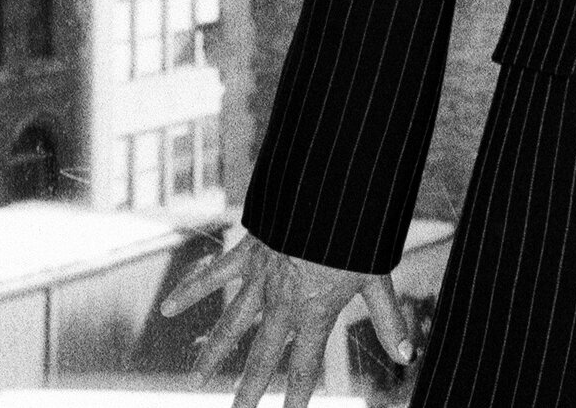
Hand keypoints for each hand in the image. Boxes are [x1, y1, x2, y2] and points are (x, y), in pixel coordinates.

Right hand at [158, 227, 415, 407]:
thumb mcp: (378, 276)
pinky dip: (191, 289)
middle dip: (247, 391)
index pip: (304, 366)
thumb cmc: (358, 232)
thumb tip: (408, 356)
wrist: (331, 188)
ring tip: (198, 379)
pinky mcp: (250, 250)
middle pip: (261, 356)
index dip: (296, 398)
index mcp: (315, 311)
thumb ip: (389, 319)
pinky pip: (216, 273)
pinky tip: (166, 307)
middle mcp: (283, 301)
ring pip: (232, 322)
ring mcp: (262, 277)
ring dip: (213, 351)